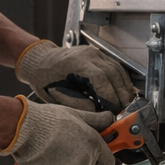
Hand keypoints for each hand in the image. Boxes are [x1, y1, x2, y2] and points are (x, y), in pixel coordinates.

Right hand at [2, 98, 115, 164]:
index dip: (99, 164)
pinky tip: (40, 164)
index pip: (108, 164)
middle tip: (63, 158)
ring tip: (49, 158)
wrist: (24, 128)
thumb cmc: (48, 119)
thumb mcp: (75, 115)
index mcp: (94, 143)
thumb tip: (110, 119)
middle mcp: (86, 160)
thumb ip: (95, 120)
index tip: (91, 162)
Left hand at [15, 39, 134, 113]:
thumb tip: (100, 112)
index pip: (100, 77)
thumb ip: (78, 104)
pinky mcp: (99, 55)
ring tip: (124, 104)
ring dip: (124, 87)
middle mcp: (87, 54)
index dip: (109, 95)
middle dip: (120, 93)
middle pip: (113, 73)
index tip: (114, 110)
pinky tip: (121, 93)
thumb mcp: (56, 96)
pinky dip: (121, 81)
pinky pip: (116, 67)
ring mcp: (95, 53)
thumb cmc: (45, 80)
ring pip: (118, 69)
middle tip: (123, 110)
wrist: (40, 62)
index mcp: (74, 62)